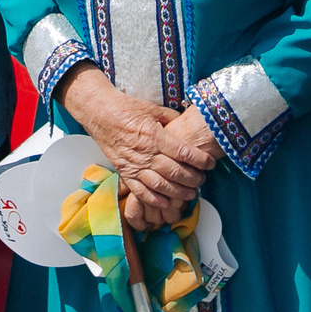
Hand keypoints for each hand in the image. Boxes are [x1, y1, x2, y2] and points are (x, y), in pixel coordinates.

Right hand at [59, 67, 212, 220]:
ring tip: (191, 194)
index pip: (183, 152)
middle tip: (202, 180)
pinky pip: (141, 191)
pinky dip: (155, 200)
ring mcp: (134, 165)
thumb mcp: (153, 109)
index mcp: (154, 135)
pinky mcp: (125, 173)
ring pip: (161, 185)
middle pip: (175, 172)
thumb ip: (171, 118)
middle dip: (193, 178)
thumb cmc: (126, 109)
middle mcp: (145, 153)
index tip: (210, 163)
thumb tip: (187, 124)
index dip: (200, 160)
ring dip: (178, 192)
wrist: (100, 114)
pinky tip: (166, 203)